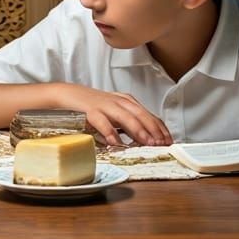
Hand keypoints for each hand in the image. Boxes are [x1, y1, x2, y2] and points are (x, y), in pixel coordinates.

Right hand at [57, 85, 171, 146]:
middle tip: (161, 144)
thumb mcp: (116, 113)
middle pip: (142, 115)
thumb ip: (130, 124)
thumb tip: (147, 141)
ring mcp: (105, 105)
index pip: (150, 115)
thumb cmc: (95, 107)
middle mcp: (119, 101)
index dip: (160, 129)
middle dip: (153, 130)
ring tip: (147, 143)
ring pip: (126, 117)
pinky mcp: (91, 110)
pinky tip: (115, 143)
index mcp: (128, 102)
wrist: (70, 94)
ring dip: (138, 130)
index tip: (168, 141)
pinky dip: (110, 133)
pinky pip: (102, 122)